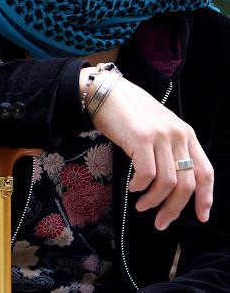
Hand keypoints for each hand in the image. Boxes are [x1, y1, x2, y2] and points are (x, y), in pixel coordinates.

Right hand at [80, 68, 213, 230]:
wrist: (106, 92)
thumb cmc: (130, 112)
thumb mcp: (159, 128)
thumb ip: (170, 149)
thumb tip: (173, 185)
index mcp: (186, 133)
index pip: (205, 171)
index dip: (205, 197)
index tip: (201, 216)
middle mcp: (177, 135)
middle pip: (186, 183)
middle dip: (174, 208)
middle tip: (161, 221)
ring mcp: (160, 136)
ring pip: (167, 183)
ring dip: (154, 201)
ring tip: (142, 206)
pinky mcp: (141, 139)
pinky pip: (147, 174)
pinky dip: (140, 186)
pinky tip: (133, 187)